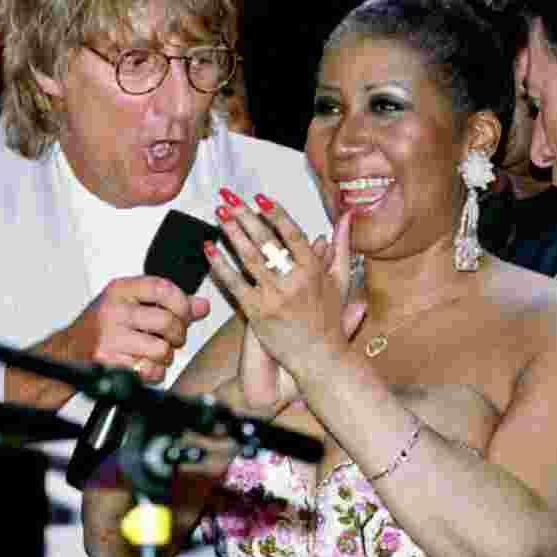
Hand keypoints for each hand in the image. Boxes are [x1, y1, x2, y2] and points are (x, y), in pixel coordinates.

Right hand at [56, 275, 209, 383]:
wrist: (66, 353)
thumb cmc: (101, 327)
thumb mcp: (131, 305)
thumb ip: (169, 304)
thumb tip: (202, 306)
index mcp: (120, 290)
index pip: (163, 288)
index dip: (182, 303)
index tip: (185, 313)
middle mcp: (113, 311)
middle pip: (168, 322)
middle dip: (178, 335)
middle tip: (172, 339)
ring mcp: (109, 337)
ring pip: (162, 350)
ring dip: (164, 357)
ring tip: (153, 353)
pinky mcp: (108, 363)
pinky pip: (150, 372)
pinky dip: (152, 373)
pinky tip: (141, 366)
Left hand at [236, 209, 365, 409]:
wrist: (319, 358)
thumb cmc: (330, 319)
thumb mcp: (342, 280)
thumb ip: (342, 245)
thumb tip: (347, 214)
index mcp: (315, 270)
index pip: (293, 234)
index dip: (276, 214)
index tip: (260, 198)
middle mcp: (294, 281)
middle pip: (266, 241)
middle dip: (245, 216)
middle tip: (229, 198)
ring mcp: (274, 298)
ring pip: (248, 259)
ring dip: (231, 233)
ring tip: (219, 215)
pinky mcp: (257, 314)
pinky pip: (235, 284)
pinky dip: (221, 266)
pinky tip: (209, 249)